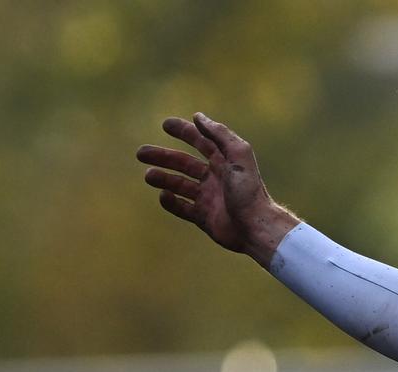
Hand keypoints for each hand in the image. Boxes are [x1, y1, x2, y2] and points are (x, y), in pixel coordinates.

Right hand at [137, 113, 297, 265]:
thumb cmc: (249, 191)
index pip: (201, 142)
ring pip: (179, 184)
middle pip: (183, 163)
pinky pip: (182, 208)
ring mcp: (209, 198)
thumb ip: (220, 134)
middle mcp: (215, 178)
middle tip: (140, 153)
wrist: (256, 227)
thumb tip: (198, 117)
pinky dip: (171, 202)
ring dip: (162, 178)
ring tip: (148, 176)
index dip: (184, 131)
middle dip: (162, 156)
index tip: (165, 124)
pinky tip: (163, 195)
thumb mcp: (238, 156)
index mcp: (224, 162)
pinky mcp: (205, 218)